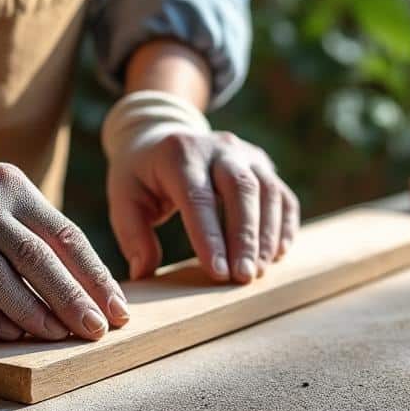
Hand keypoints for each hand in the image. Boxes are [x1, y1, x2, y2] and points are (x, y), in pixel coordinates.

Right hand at [0, 156, 128, 340]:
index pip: (64, 234)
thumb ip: (39, 238)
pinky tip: (15, 336)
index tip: (118, 310)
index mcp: (9, 184)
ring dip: (35, 314)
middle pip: (37, 258)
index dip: (95, 276)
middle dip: (73, 299)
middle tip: (97, 331)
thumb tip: (93, 294)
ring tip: (60, 336)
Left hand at [107, 126, 299, 282]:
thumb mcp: (125, 197)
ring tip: (258, 272)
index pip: (197, 197)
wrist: (163, 133)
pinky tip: (277, 254)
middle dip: (245, 237)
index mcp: (179, 153)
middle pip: (241, 189)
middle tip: (244, 277)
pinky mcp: (263, 165)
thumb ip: (133, 234)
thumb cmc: (142, 174)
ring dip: (267, 235)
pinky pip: (282, 195)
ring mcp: (245, 153)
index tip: (217, 273)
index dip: (209, 237)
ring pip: (268, 191)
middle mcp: (218, 147)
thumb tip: (144, 272)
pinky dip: (284, 226)